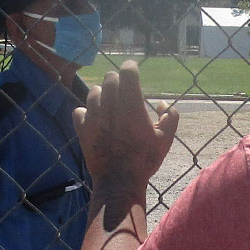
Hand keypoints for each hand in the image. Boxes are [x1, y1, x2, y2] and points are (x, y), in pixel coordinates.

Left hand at [74, 60, 178, 189]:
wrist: (119, 182)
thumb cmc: (145, 160)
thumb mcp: (166, 139)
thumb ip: (170, 116)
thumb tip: (161, 104)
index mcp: (131, 105)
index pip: (127, 72)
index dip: (131, 67)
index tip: (133, 69)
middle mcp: (110, 106)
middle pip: (110, 78)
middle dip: (118, 80)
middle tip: (124, 90)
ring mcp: (93, 116)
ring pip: (94, 92)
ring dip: (102, 94)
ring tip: (109, 104)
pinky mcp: (82, 129)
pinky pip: (79, 110)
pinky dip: (86, 111)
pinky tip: (95, 119)